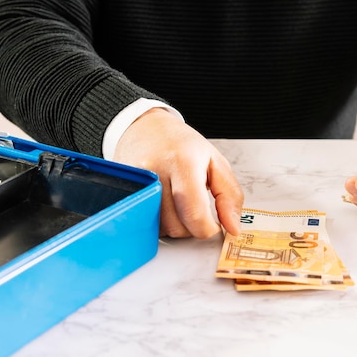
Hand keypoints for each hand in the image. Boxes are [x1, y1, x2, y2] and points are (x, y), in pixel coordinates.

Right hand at [114, 108, 243, 237]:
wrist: (145, 127)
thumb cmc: (182, 145)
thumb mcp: (216, 163)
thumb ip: (229, 196)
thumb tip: (233, 228)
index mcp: (183, 162)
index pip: (194, 213)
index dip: (208, 229)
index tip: (214, 226)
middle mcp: (155, 172)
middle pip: (176, 226)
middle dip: (191, 227)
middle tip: (196, 210)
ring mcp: (136, 183)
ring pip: (159, 229)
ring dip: (173, 226)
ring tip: (178, 205)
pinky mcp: (123, 191)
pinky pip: (142, 222)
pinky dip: (156, 223)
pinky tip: (163, 207)